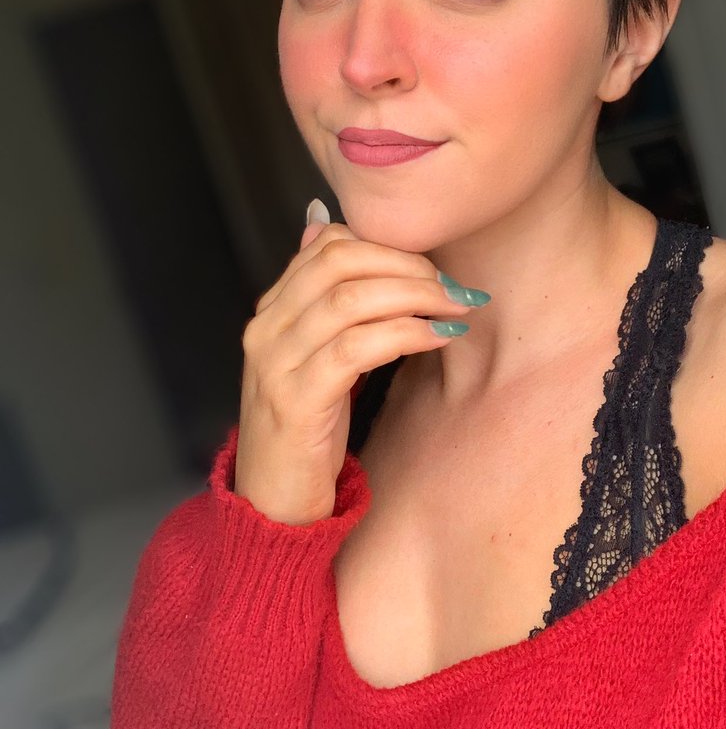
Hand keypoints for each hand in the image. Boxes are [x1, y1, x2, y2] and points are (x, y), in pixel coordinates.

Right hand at [233, 200, 484, 523]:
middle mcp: (266, 329)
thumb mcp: (315, 357)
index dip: (388, 245)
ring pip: (351, 300)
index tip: (433, 266)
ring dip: (416, 296)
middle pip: (340, 262)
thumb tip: (326, 224)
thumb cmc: (306, 429)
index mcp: (272, 312)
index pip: (328, 244)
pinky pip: (356, 348)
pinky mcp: (296, 401)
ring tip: (456, 308)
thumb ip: (326, 301)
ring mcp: (276, 364)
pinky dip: (405, 334)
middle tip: (453, 286)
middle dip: (407, 265)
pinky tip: (437, 338)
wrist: (270, 505)